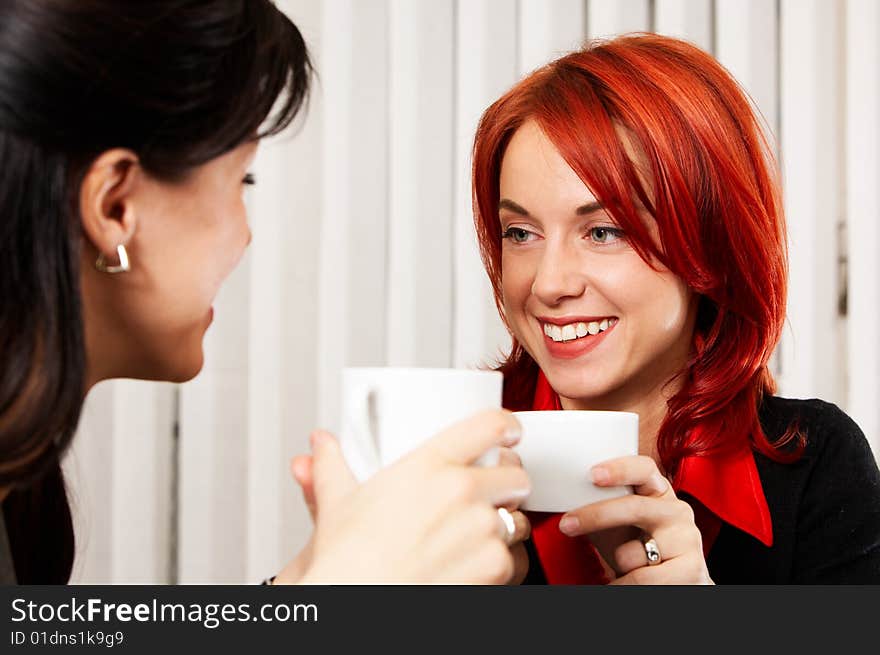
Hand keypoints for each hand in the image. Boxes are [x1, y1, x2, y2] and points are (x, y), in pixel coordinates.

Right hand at [279, 409, 530, 583]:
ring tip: (478, 535)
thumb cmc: (348, 560)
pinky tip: (478, 564)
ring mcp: (482, 529)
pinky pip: (516, 557)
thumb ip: (330, 465)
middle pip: (514, 474)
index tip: (509, 433)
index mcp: (429, 465)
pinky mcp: (495, 566)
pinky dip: (503, 562)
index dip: (507, 426)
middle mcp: (461, 491)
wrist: (356, 600)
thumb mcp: (336, 502)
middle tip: (489, 495)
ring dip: (507, 525)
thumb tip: (322, 444)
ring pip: (518, 518)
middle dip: (507, 484)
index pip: (490, 425)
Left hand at [558, 455, 712, 584]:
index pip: (644, 468)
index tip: (593, 474)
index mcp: (658, 490)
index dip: (620, 469)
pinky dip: (624, 583)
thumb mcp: (619, 522)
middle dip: (596, 515)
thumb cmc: (638, 545)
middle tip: (566, 525)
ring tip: (624, 564)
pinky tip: (622, 581)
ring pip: (634, 552)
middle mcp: (677, 510)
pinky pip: (643, 578)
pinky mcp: (692, 568)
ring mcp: (687, 539)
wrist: (675, 581)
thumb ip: (601, 504)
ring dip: (619, 561)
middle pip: (634, 506)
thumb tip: (561, 493)